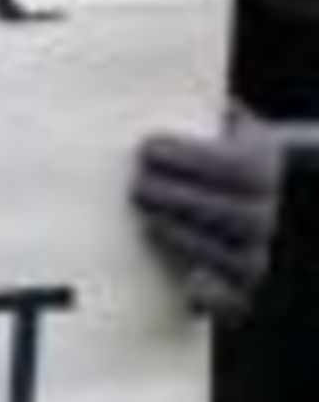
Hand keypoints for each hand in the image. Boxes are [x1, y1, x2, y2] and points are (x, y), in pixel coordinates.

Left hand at [132, 114, 281, 320]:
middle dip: (180, 197)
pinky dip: (216, 298)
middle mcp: (265, 214)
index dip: (191, 156)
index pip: (237, 166)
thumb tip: (200, 99)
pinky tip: (190, 283)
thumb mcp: (208, 117)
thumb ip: (202, 104)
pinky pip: (235, 302)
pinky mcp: (237, 292)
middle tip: (136, 183)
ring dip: (182, 235)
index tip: (148, 145)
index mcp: (262, 166)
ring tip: (143, 215)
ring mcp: (254, 255)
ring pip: (231, 255)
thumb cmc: (198, 146)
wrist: (223, 192)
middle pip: (235, 214)